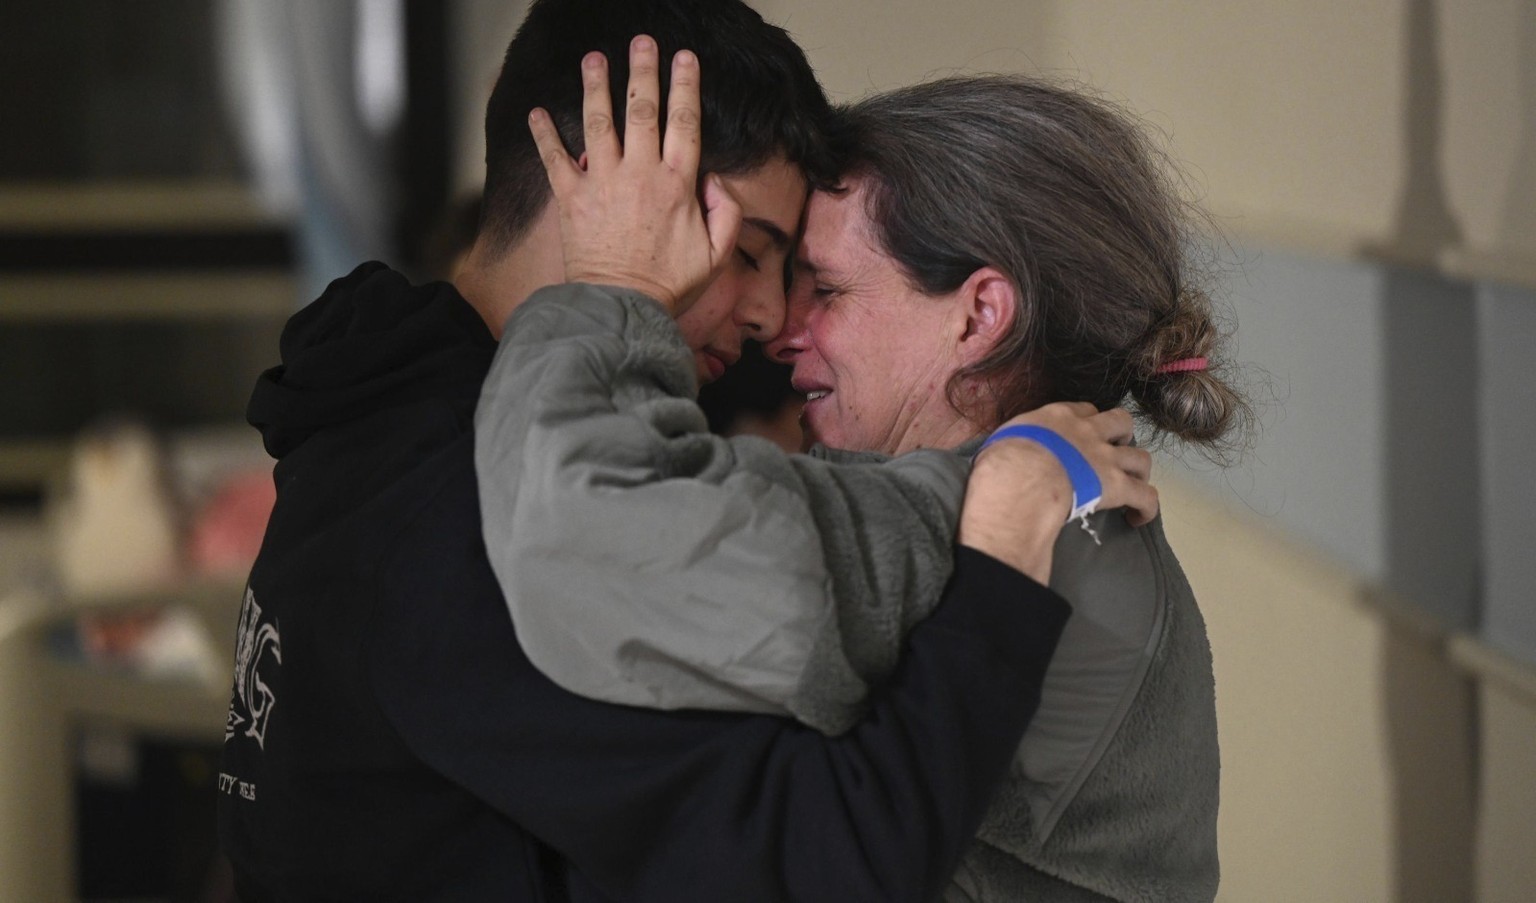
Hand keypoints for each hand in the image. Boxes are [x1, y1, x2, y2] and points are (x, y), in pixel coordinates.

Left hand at [527, 35, 741, 314]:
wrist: (621, 307)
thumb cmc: (669, 286)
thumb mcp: (716, 256)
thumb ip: (727, 214)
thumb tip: (718, 181)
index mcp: (677, 184)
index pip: (685, 122)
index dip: (686, 86)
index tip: (685, 58)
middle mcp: (640, 173)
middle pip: (642, 109)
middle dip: (643, 71)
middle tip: (641, 42)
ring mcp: (603, 183)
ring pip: (599, 122)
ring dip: (595, 86)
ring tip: (594, 58)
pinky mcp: (572, 198)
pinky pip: (555, 159)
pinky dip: (544, 134)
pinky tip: (536, 112)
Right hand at [959, 404, 1156, 582]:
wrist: (1022, 476)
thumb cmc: (1003, 459)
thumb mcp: (1003, 438)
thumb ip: (1015, 439)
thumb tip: (1007, 450)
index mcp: (1059, 417)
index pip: (1084, 410)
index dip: (1089, 422)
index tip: (1083, 436)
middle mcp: (1088, 432)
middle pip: (1122, 423)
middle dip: (1122, 437)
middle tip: (1112, 454)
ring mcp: (1106, 458)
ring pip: (1141, 458)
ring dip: (1138, 471)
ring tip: (1130, 485)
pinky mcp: (1117, 486)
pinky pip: (1145, 496)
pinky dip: (1146, 506)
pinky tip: (1138, 518)